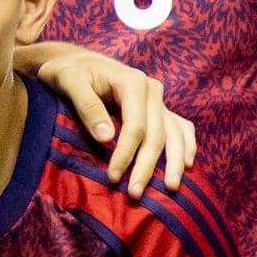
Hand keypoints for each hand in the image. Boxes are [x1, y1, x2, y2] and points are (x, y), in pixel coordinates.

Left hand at [24, 44, 196, 195]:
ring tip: (171, 188)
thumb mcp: (69, 81)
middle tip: (134, 194)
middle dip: (147, 166)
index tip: (113, 177)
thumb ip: (87, 106)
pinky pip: (180, 127)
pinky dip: (187, 145)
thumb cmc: (69, 71)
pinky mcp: (158, 109)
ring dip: (174, 162)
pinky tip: (188, 165)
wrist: (76, 62)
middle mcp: (152, 90)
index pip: (136, 125)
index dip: (126, 153)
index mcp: (133, 81)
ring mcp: (158, 100)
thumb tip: (106, 137)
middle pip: (156, 134)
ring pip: (174, 133)